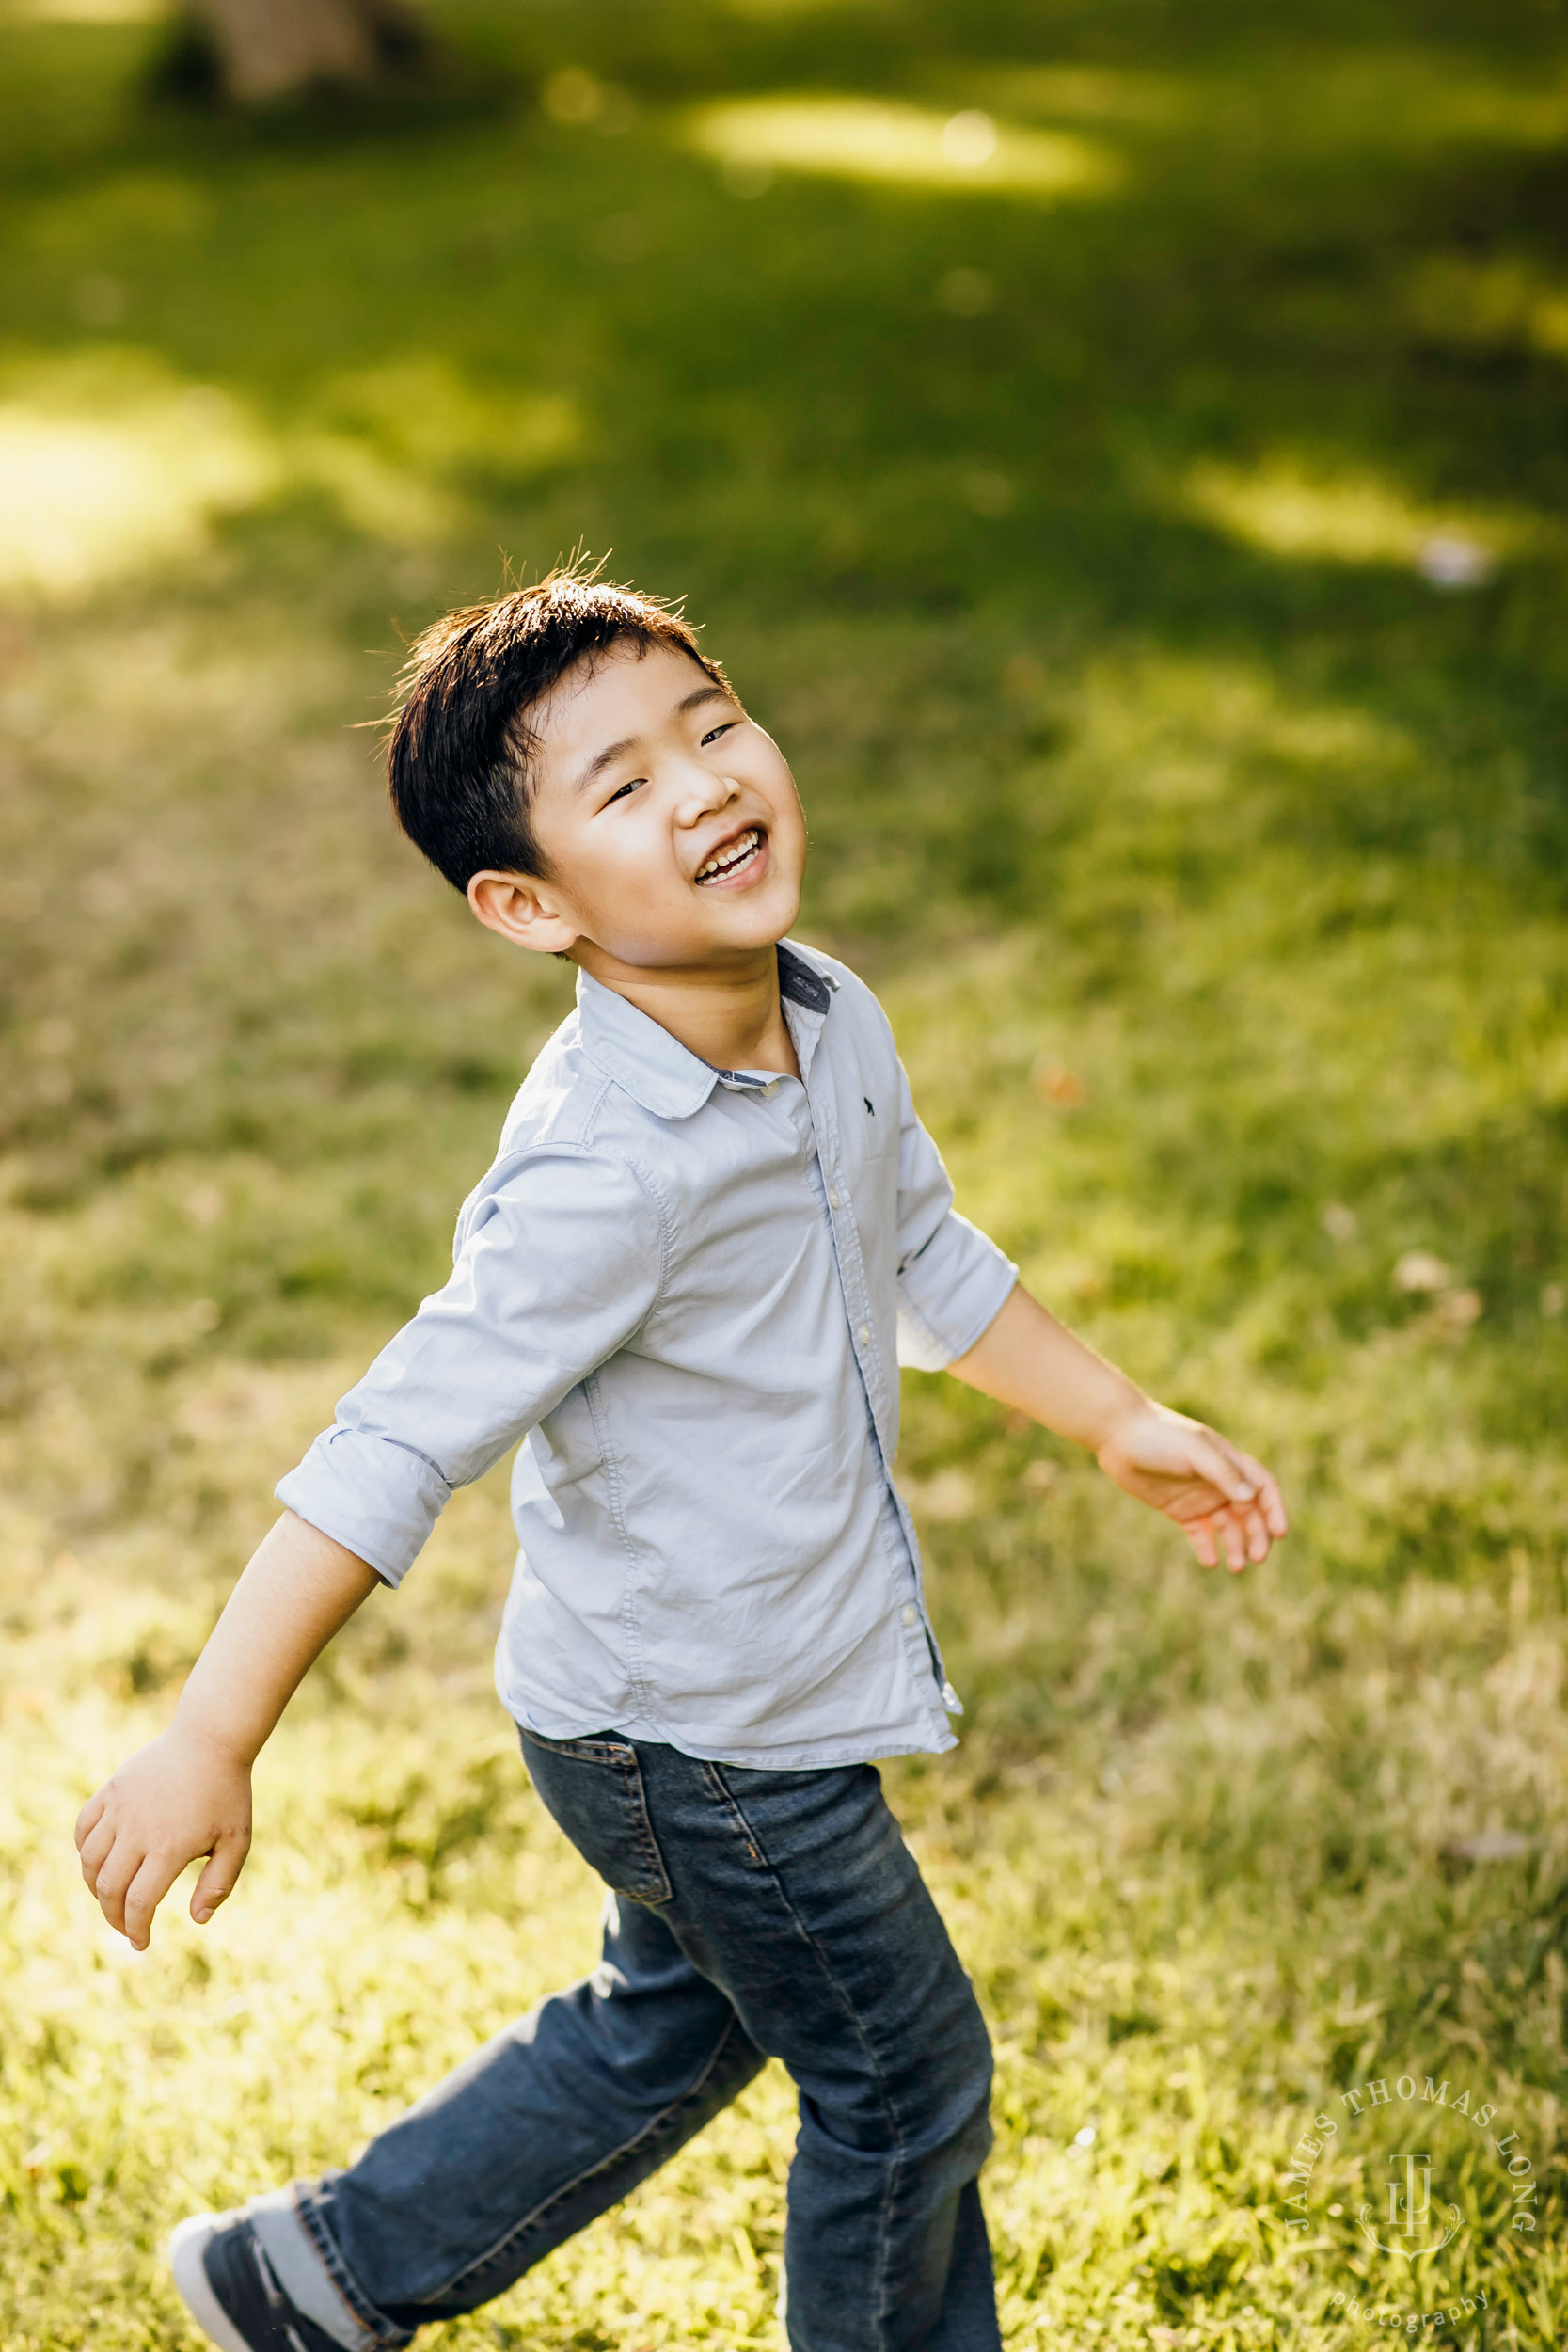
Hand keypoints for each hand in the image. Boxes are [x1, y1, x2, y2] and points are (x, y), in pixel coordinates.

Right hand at [74, 1726, 251, 1950]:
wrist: (210, 1740)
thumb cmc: (228, 1794)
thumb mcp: (237, 1841)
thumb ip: (219, 1884)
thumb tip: (197, 1919)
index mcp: (170, 1848)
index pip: (138, 1904)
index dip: (136, 1930)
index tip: (140, 1943)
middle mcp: (138, 1830)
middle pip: (109, 1889)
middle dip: (113, 1917)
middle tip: (125, 1926)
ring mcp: (120, 1808)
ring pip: (89, 1862)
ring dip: (95, 1888)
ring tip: (112, 1898)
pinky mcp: (110, 1791)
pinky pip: (83, 1829)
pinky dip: (84, 1851)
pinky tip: (100, 1862)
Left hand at [1094, 1400, 1286, 1570]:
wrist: (1117, 1434)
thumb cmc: (1159, 1436)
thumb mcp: (1193, 1451)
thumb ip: (1222, 1473)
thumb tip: (1251, 1497)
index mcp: (1228, 1462)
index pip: (1262, 1488)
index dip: (1274, 1509)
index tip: (1279, 1533)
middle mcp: (1217, 1480)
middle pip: (1248, 1512)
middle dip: (1257, 1535)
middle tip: (1256, 1558)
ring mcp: (1198, 1495)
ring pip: (1226, 1526)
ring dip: (1236, 1546)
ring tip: (1236, 1567)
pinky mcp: (1177, 1508)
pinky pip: (1199, 1532)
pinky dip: (1207, 1547)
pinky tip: (1210, 1562)